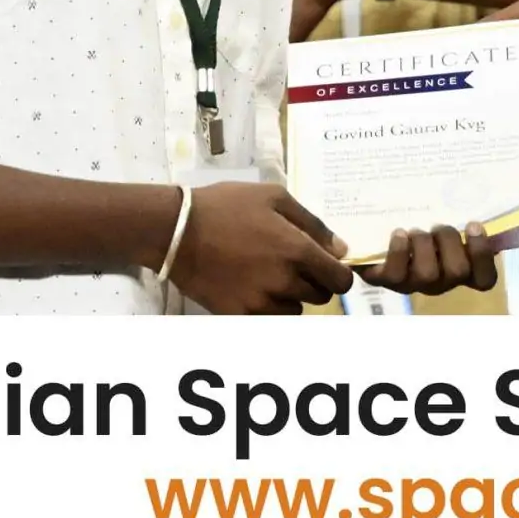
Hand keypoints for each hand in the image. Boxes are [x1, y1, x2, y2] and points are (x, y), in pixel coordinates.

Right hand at [167, 182, 353, 314]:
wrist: (177, 230)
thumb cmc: (228, 206)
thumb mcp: (275, 198)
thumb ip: (312, 224)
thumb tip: (341, 249)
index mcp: (297, 250)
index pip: (340, 280)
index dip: (339, 273)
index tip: (327, 265)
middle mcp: (284, 282)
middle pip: (321, 296)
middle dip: (315, 281)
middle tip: (294, 264)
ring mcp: (260, 302)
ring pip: (295, 310)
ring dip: (291, 296)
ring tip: (270, 274)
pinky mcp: (239, 315)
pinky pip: (269, 320)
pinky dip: (269, 308)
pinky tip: (254, 287)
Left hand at [359, 222, 499, 295]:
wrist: (375, 231)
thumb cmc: (421, 224)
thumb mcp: (445, 220)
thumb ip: (465, 218)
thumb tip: (486, 203)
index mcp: (460, 269)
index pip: (485, 279)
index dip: (482, 254)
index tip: (472, 224)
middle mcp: (440, 281)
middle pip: (458, 272)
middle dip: (449, 241)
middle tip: (437, 226)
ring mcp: (413, 283)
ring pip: (428, 274)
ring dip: (423, 244)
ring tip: (415, 230)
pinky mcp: (385, 280)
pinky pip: (395, 274)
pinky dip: (398, 250)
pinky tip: (399, 233)